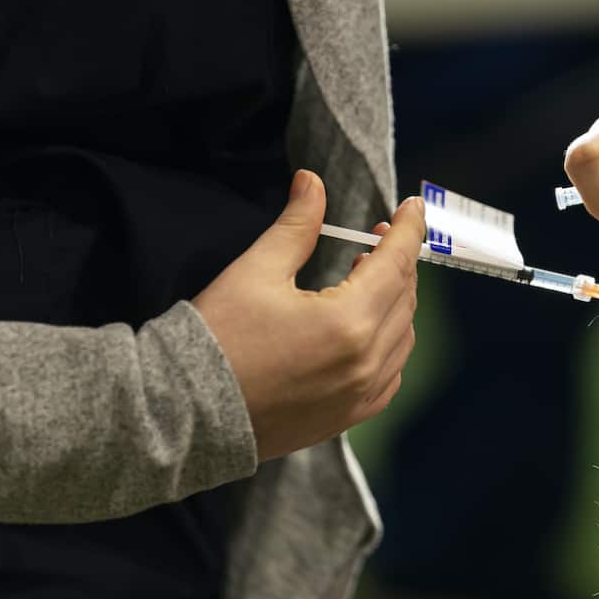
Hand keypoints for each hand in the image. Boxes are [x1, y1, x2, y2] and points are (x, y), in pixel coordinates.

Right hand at [193, 170, 424, 460]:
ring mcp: (360, 395)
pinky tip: (368, 327)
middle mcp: (365, 363)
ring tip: (365, 276)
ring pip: (403, 336)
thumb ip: (297, 225)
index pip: (396, 263)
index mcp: (348, 322)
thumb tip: (312, 181)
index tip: (413, 206)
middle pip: (405, 297)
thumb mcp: (256, 271)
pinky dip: (390, 343)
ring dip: (395, 300)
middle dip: (397, 260)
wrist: (184, 414)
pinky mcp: (348, 417)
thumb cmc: (217, 339)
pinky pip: (391, 374)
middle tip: (375, 237)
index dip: (408, 229)